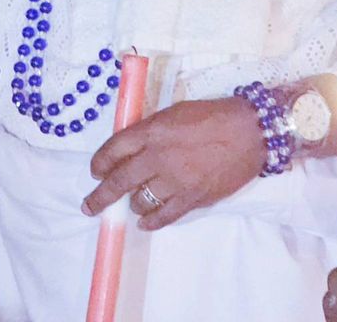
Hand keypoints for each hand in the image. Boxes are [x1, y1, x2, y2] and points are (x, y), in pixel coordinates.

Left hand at [83, 95, 265, 230]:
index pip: (114, 148)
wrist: (248, 132)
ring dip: (130, 204)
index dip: (99, 162)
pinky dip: (150, 221)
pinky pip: (164, 216)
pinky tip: (143, 222)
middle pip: (119, 180)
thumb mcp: (173, 113)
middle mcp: (158, 156)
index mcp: (152, 130)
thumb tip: (131, 147)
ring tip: (129, 204)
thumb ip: (149, 130)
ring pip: (139, 200)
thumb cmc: (210, 116)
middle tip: (88, 206)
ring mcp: (175, 180)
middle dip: (100, 196)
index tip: (94, 171)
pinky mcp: (192, 198)